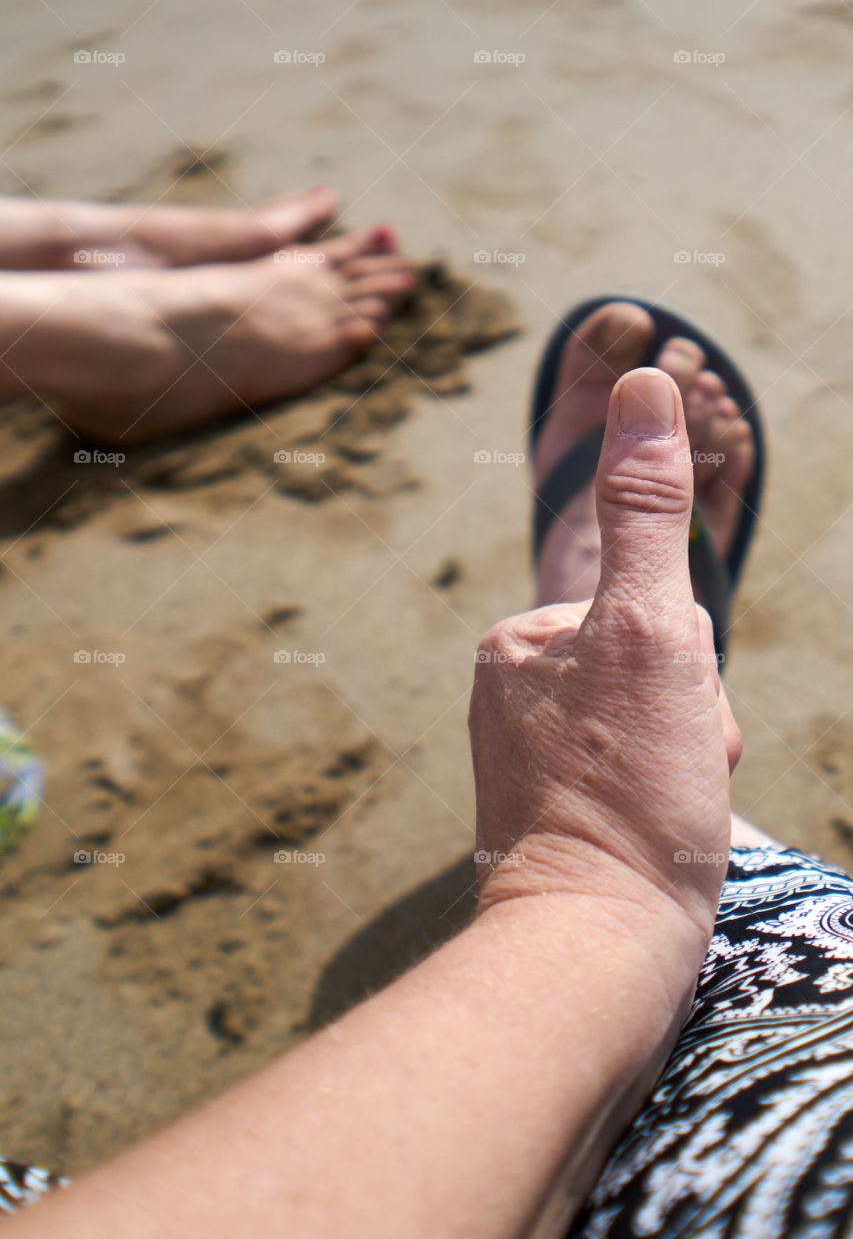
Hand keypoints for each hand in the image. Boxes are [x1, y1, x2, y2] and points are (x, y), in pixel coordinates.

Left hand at [469, 368, 741, 945]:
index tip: (667, 720)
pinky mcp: (557, 809)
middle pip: (656, 666)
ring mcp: (533, 754)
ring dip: (687, 757)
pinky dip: (669, 797)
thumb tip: (641, 381)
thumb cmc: (629, 786)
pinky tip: (659, 832)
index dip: (689, 662)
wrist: (597, 941)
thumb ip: (646, 508)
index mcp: (521, 640)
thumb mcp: (650, 629)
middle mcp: (514, 690)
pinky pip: (643, 773)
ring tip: (665, 808)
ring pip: (658, 722)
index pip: (651, 610)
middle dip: (689, 713)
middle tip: (668, 769)